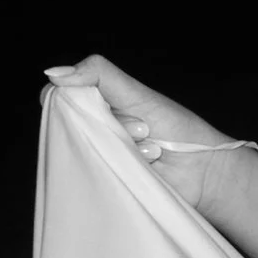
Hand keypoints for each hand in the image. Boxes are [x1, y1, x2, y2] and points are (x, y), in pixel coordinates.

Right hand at [54, 52, 251, 214]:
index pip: (59, 96)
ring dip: (124, 147)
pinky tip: (145, 166)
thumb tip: (53, 72)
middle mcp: (95, 131)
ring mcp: (100, 158)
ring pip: (86, 150)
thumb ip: (99, 75)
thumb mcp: (136, 93)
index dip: (68, 99)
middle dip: (112, 125)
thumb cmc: (176, 128)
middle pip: (70, 124)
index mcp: (98, 104)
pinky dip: (121, 169)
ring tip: (150, 150)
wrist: (204, 171)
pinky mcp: (109, 184)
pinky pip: (95, 178)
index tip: (100, 106)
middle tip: (142, 130)